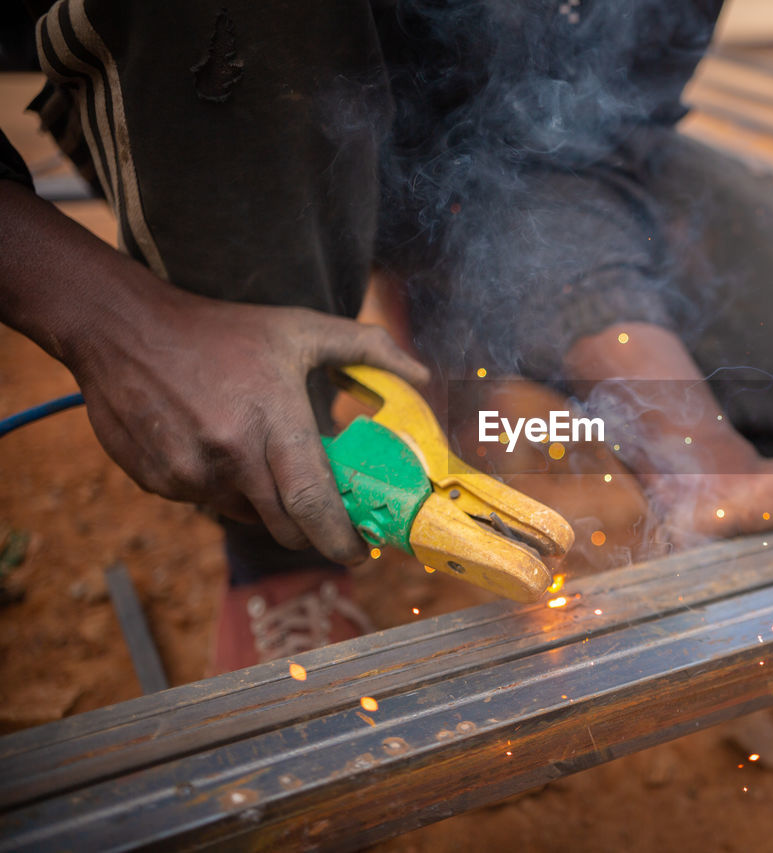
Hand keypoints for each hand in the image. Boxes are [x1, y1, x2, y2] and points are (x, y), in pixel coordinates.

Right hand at [0, 182, 429, 564]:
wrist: (123, 329)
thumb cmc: (221, 330)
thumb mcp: (301, 329)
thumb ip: (368, 348)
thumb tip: (421, 375)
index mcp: (271, 420)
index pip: (313, 503)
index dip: (341, 538)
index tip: (363, 550)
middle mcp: (229, 455)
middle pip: (285, 526)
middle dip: (313, 530)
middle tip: (328, 516)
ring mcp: (188, 473)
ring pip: (247, 515)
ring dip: (266, 502)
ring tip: (265, 459)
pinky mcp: (158, 482)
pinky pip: (207, 502)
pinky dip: (225, 488)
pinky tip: (219, 447)